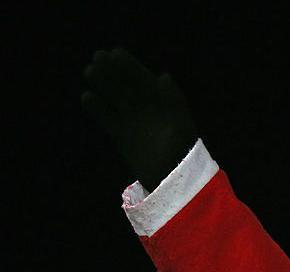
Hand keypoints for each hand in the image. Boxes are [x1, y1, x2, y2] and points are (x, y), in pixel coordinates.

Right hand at [82, 48, 197, 189]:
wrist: (176, 181)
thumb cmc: (183, 151)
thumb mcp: (181, 123)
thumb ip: (174, 100)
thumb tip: (162, 75)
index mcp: (164, 105)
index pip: (145, 81)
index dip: (131, 67)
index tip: (115, 53)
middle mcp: (149, 112)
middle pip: (128, 87)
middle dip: (114, 71)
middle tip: (97, 56)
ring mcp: (136, 124)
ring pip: (117, 100)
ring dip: (104, 85)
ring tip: (89, 71)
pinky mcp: (125, 138)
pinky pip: (109, 120)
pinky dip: (98, 109)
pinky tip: (87, 96)